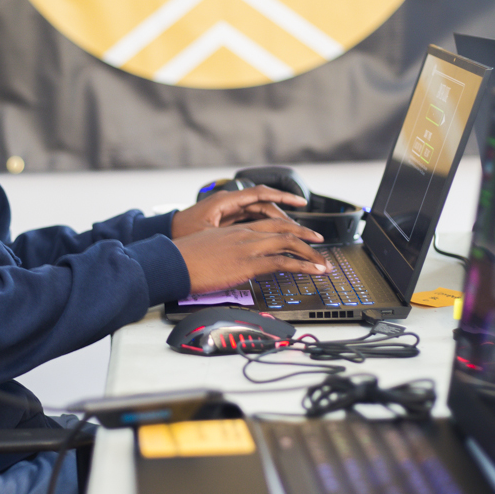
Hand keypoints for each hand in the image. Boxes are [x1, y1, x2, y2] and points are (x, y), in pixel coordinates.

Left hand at [172, 185, 306, 236]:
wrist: (165, 238)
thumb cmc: (181, 234)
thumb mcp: (207, 232)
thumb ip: (231, 232)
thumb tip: (255, 233)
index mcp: (225, 200)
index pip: (260, 194)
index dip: (283, 196)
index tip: (300, 201)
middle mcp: (228, 203)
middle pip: (263, 205)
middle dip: (284, 215)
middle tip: (301, 229)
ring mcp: (227, 212)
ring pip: (258, 214)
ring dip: (275, 222)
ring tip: (291, 236)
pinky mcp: (225, 221)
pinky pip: (250, 221)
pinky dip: (263, 227)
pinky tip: (272, 238)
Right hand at [173, 218, 330, 292]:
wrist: (171, 263)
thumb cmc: (182, 258)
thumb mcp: (206, 248)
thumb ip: (222, 251)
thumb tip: (226, 261)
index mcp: (234, 229)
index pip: (268, 222)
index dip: (287, 226)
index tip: (298, 233)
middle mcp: (245, 234)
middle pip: (283, 227)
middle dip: (305, 234)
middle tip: (318, 241)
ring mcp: (248, 247)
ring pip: (288, 241)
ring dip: (310, 252)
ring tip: (323, 262)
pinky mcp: (248, 263)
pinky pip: (283, 262)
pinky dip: (303, 266)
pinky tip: (314, 271)